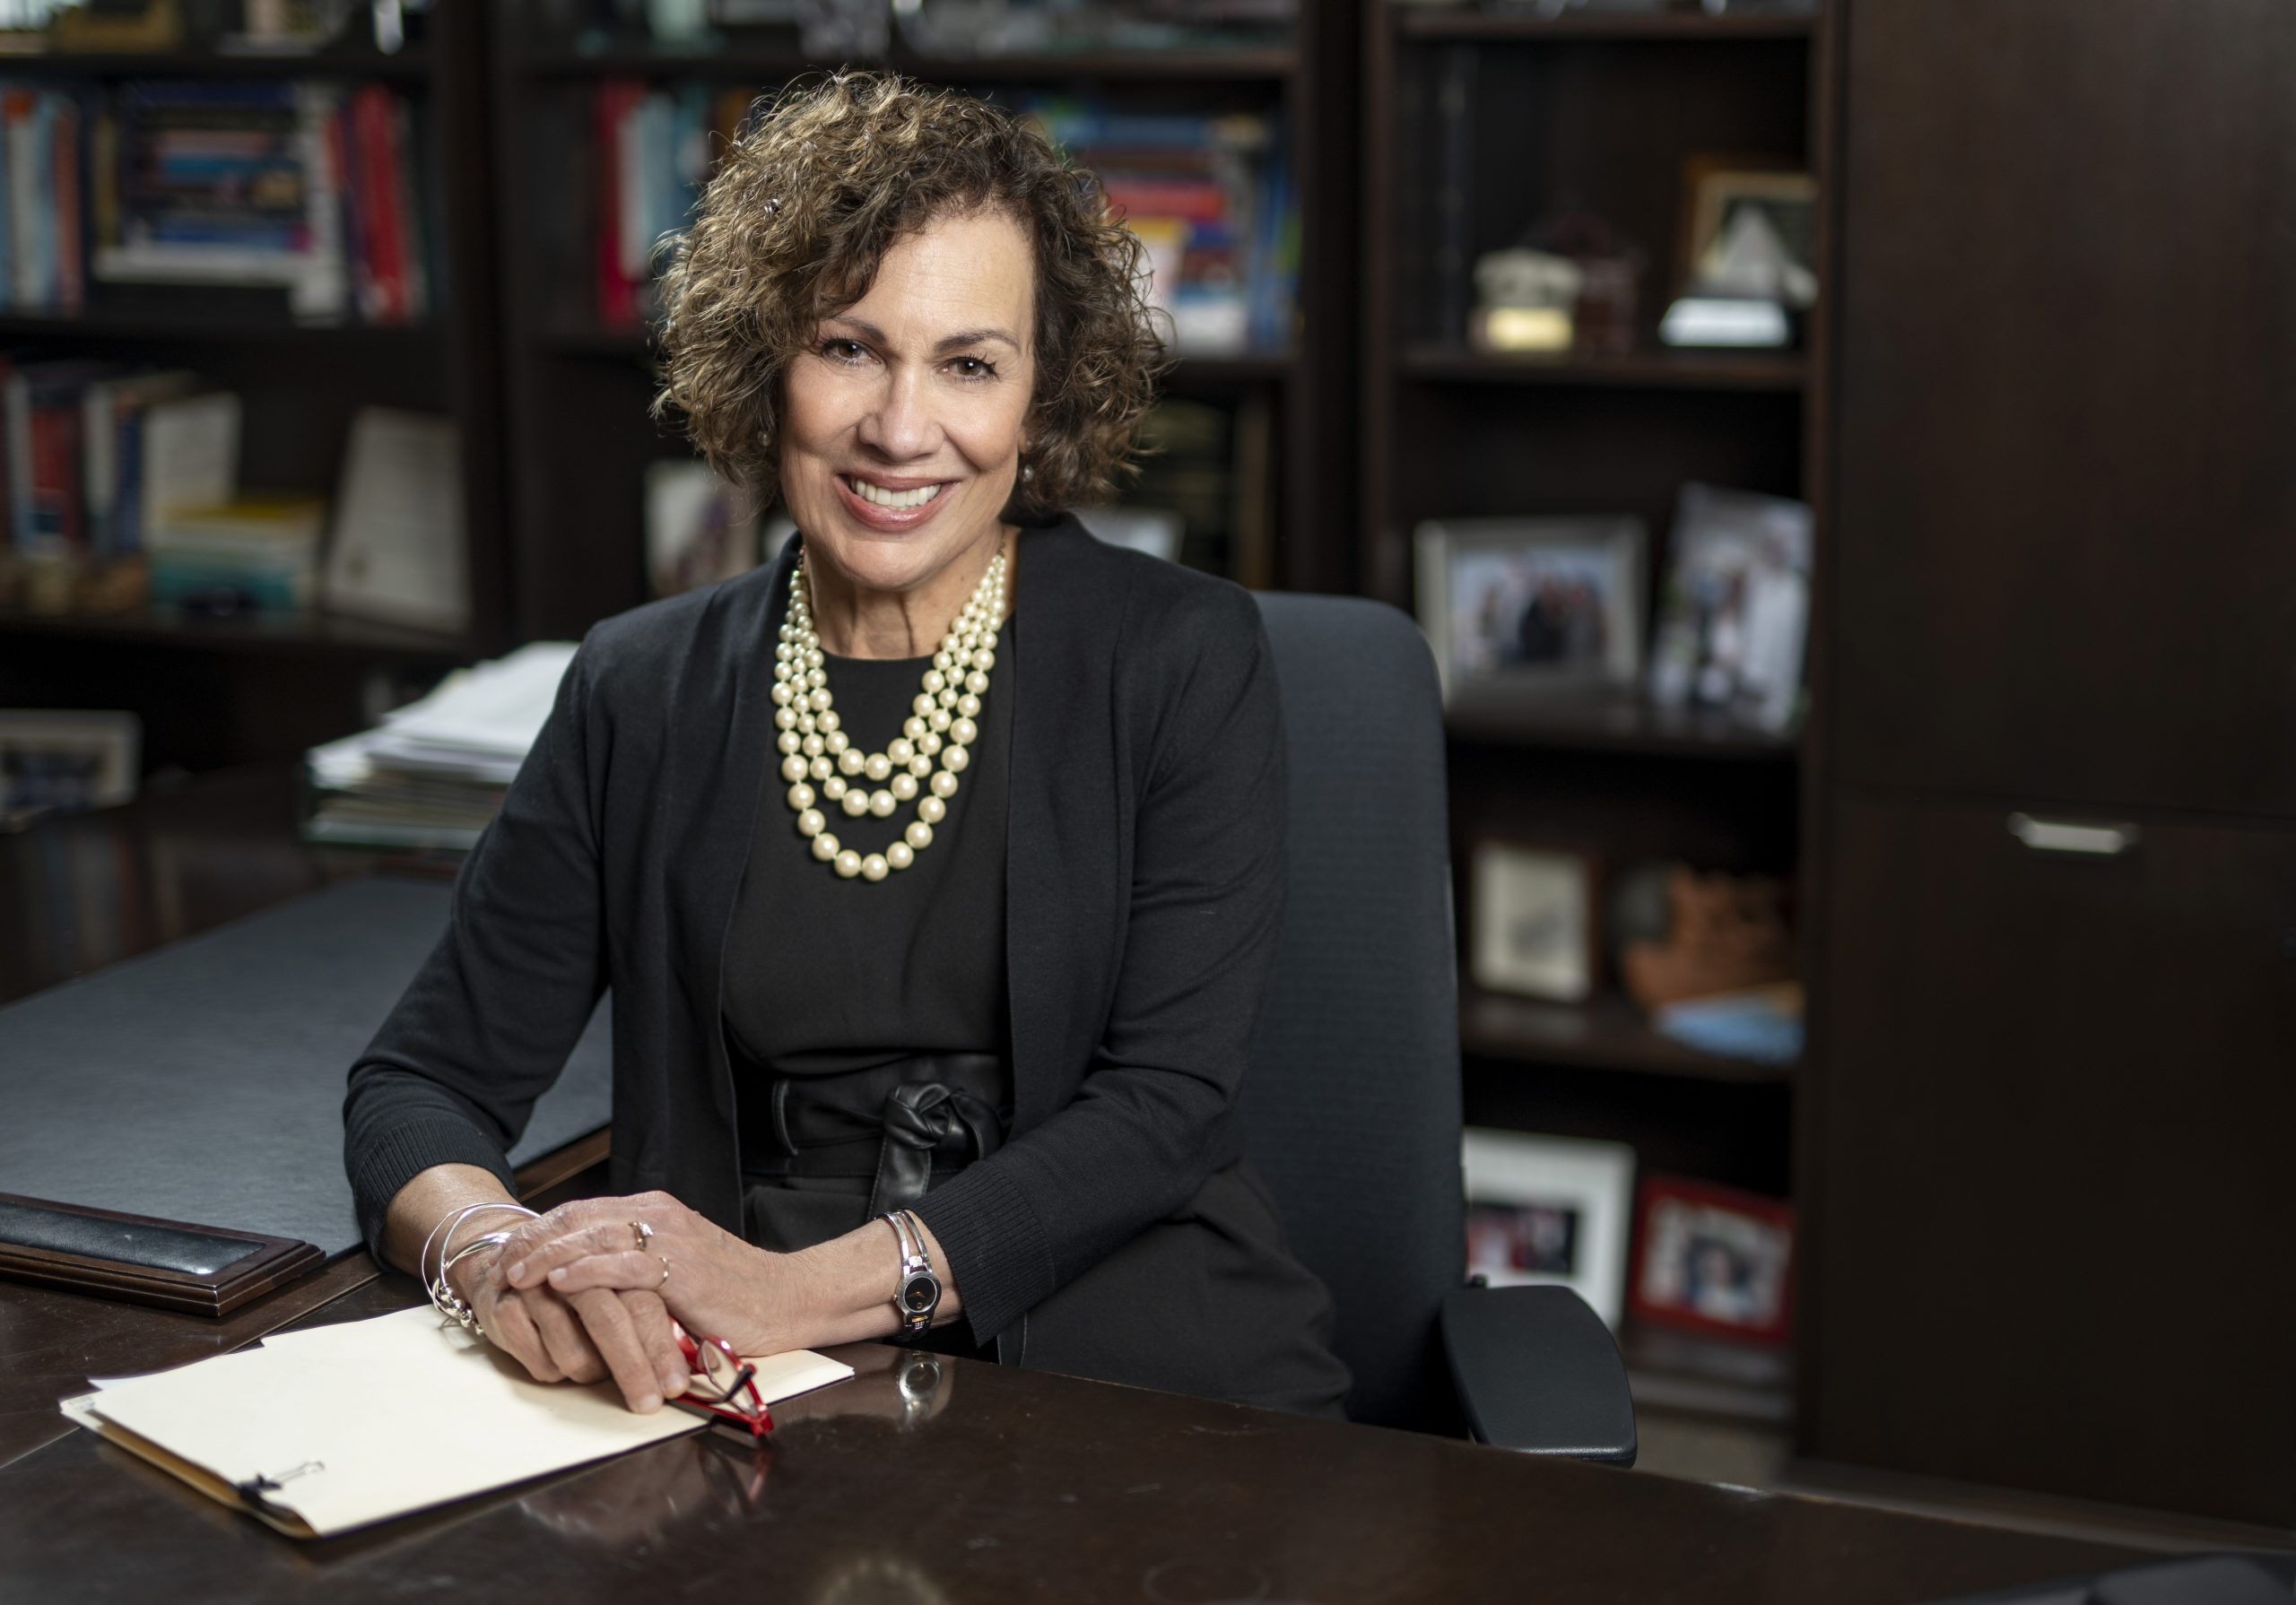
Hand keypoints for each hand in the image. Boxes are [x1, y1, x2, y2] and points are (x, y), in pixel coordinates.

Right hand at [448, 1239, 688, 1412]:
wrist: (509, 1259)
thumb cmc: (579, 1283)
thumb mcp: (622, 1287)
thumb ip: (652, 1311)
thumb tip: (694, 1356)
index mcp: (615, 1258)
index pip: (643, 1301)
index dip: (660, 1346)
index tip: (676, 1385)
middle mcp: (577, 1268)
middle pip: (608, 1318)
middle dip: (631, 1367)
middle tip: (649, 1403)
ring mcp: (538, 1286)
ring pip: (570, 1347)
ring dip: (587, 1371)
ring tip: (594, 1375)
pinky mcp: (504, 1305)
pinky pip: (535, 1356)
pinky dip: (550, 1369)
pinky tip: (558, 1365)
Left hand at [497, 1190, 807, 1357]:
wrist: (787, 1299)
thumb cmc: (731, 1292)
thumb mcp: (674, 1268)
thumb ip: (634, 1264)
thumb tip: (580, 1279)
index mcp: (655, 1210)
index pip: (582, 1211)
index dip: (540, 1230)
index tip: (506, 1251)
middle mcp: (659, 1215)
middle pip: (578, 1219)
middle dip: (532, 1241)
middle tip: (497, 1263)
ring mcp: (671, 1239)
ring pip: (593, 1239)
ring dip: (546, 1257)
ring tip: (513, 1275)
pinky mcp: (682, 1269)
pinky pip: (623, 1266)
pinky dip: (585, 1272)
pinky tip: (558, 1282)